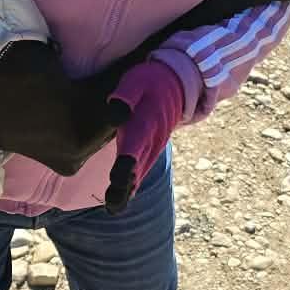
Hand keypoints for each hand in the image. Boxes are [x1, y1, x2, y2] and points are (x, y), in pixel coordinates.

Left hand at [104, 58, 185, 213]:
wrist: (176, 84)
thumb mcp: (136, 81)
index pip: (134, 146)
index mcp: (145, 123)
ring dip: (127, 189)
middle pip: (137, 166)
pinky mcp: (152, 148)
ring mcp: (154, 146)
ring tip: (114, 208)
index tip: (117, 179)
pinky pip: (143, 168)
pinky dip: (133, 183)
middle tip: (112, 206)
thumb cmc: (149, 82)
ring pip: (140, 171)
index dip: (127, 165)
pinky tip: (123, 197)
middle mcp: (152, 140)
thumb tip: (116, 114)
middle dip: (125, 186)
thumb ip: (126, 96)